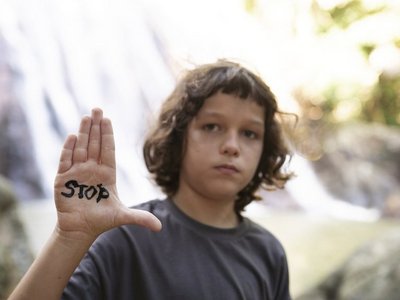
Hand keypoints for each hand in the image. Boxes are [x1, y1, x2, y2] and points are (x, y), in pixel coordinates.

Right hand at [54, 108, 160, 240]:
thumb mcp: (122, 217)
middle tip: (97, 109)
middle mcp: (92, 169)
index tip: (108, 119)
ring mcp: (77, 173)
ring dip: (83, 133)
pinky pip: (65, 161)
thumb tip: (160, 227)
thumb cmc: (101, 220)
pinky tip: (72, 137)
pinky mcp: (63, 180)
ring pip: (81, 148)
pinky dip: (68, 150)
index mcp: (107, 173)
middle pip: (94, 144)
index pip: (108, 149)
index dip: (107, 135)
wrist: (81, 230)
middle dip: (95, 127)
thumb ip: (140, 218)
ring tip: (86, 118)